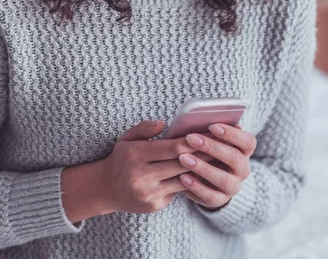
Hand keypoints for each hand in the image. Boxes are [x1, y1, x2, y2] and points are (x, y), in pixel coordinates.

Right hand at [99, 119, 222, 215]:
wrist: (106, 189)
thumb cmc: (122, 159)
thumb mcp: (127, 138)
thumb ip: (144, 128)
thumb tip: (164, 123)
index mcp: (135, 154)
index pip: (171, 147)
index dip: (192, 141)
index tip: (208, 134)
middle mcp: (141, 175)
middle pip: (181, 164)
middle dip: (203, 154)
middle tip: (221, 146)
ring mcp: (149, 193)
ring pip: (182, 179)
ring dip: (201, 170)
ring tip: (218, 160)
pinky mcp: (154, 205)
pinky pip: (177, 192)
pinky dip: (190, 182)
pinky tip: (204, 175)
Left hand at [178, 124, 256, 209]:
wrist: (207, 178)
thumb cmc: (207, 150)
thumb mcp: (211, 139)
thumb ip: (210, 131)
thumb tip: (200, 118)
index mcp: (244, 151)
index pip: (248, 141)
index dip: (232, 134)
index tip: (212, 126)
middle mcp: (243, 169)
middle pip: (235, 158)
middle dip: (212, 147)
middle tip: (190, 138)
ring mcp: (233, 186)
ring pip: (224, 179)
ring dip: (202, 168)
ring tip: (183, 158)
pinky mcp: (221, 200)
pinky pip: (211, 196)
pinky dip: (197, 187)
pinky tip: (183, 177)